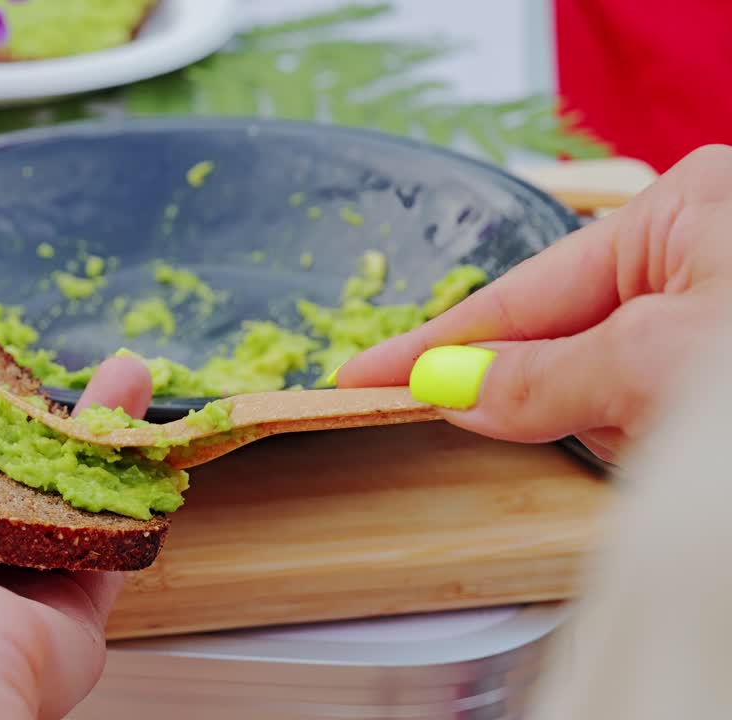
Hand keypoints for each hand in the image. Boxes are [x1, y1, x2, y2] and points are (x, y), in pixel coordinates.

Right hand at [336, 145, 731, 463]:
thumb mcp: (657, 361)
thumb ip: (542, 378)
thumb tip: (449, 385)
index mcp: (680, 213)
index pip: (520, 295)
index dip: (436, 345)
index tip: (363, 377)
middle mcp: (698, 255)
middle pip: (568, 349)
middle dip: (575, 399)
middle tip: (619, 422)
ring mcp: (716, 316)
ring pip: (612, 395)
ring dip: (634, 430)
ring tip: (685, 431)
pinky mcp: (721, 377)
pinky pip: (655, 417)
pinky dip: (665, 443)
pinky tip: (691, 440)